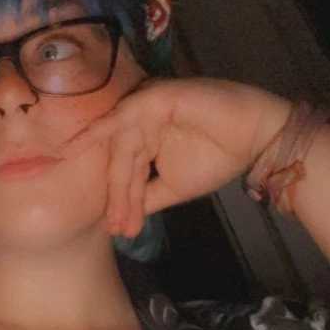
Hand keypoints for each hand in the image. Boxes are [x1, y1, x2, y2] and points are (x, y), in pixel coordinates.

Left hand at [56, 77, 292, 237]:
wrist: (252, 139)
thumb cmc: (218, 157)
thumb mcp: (174, 186)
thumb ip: (146, 197)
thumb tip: (120, 219)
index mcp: (144, 138)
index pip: (125, 172)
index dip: (121, 202)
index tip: (118, 232)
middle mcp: (140, 122)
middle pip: (120, 162)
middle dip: (118, 198)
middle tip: (115, 229)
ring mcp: (145, 108)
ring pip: (122, 148)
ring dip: (118, 184)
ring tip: (117, 216)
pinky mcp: (153, 96)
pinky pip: (122, 115)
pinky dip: (99, 129)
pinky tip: (77, 146)